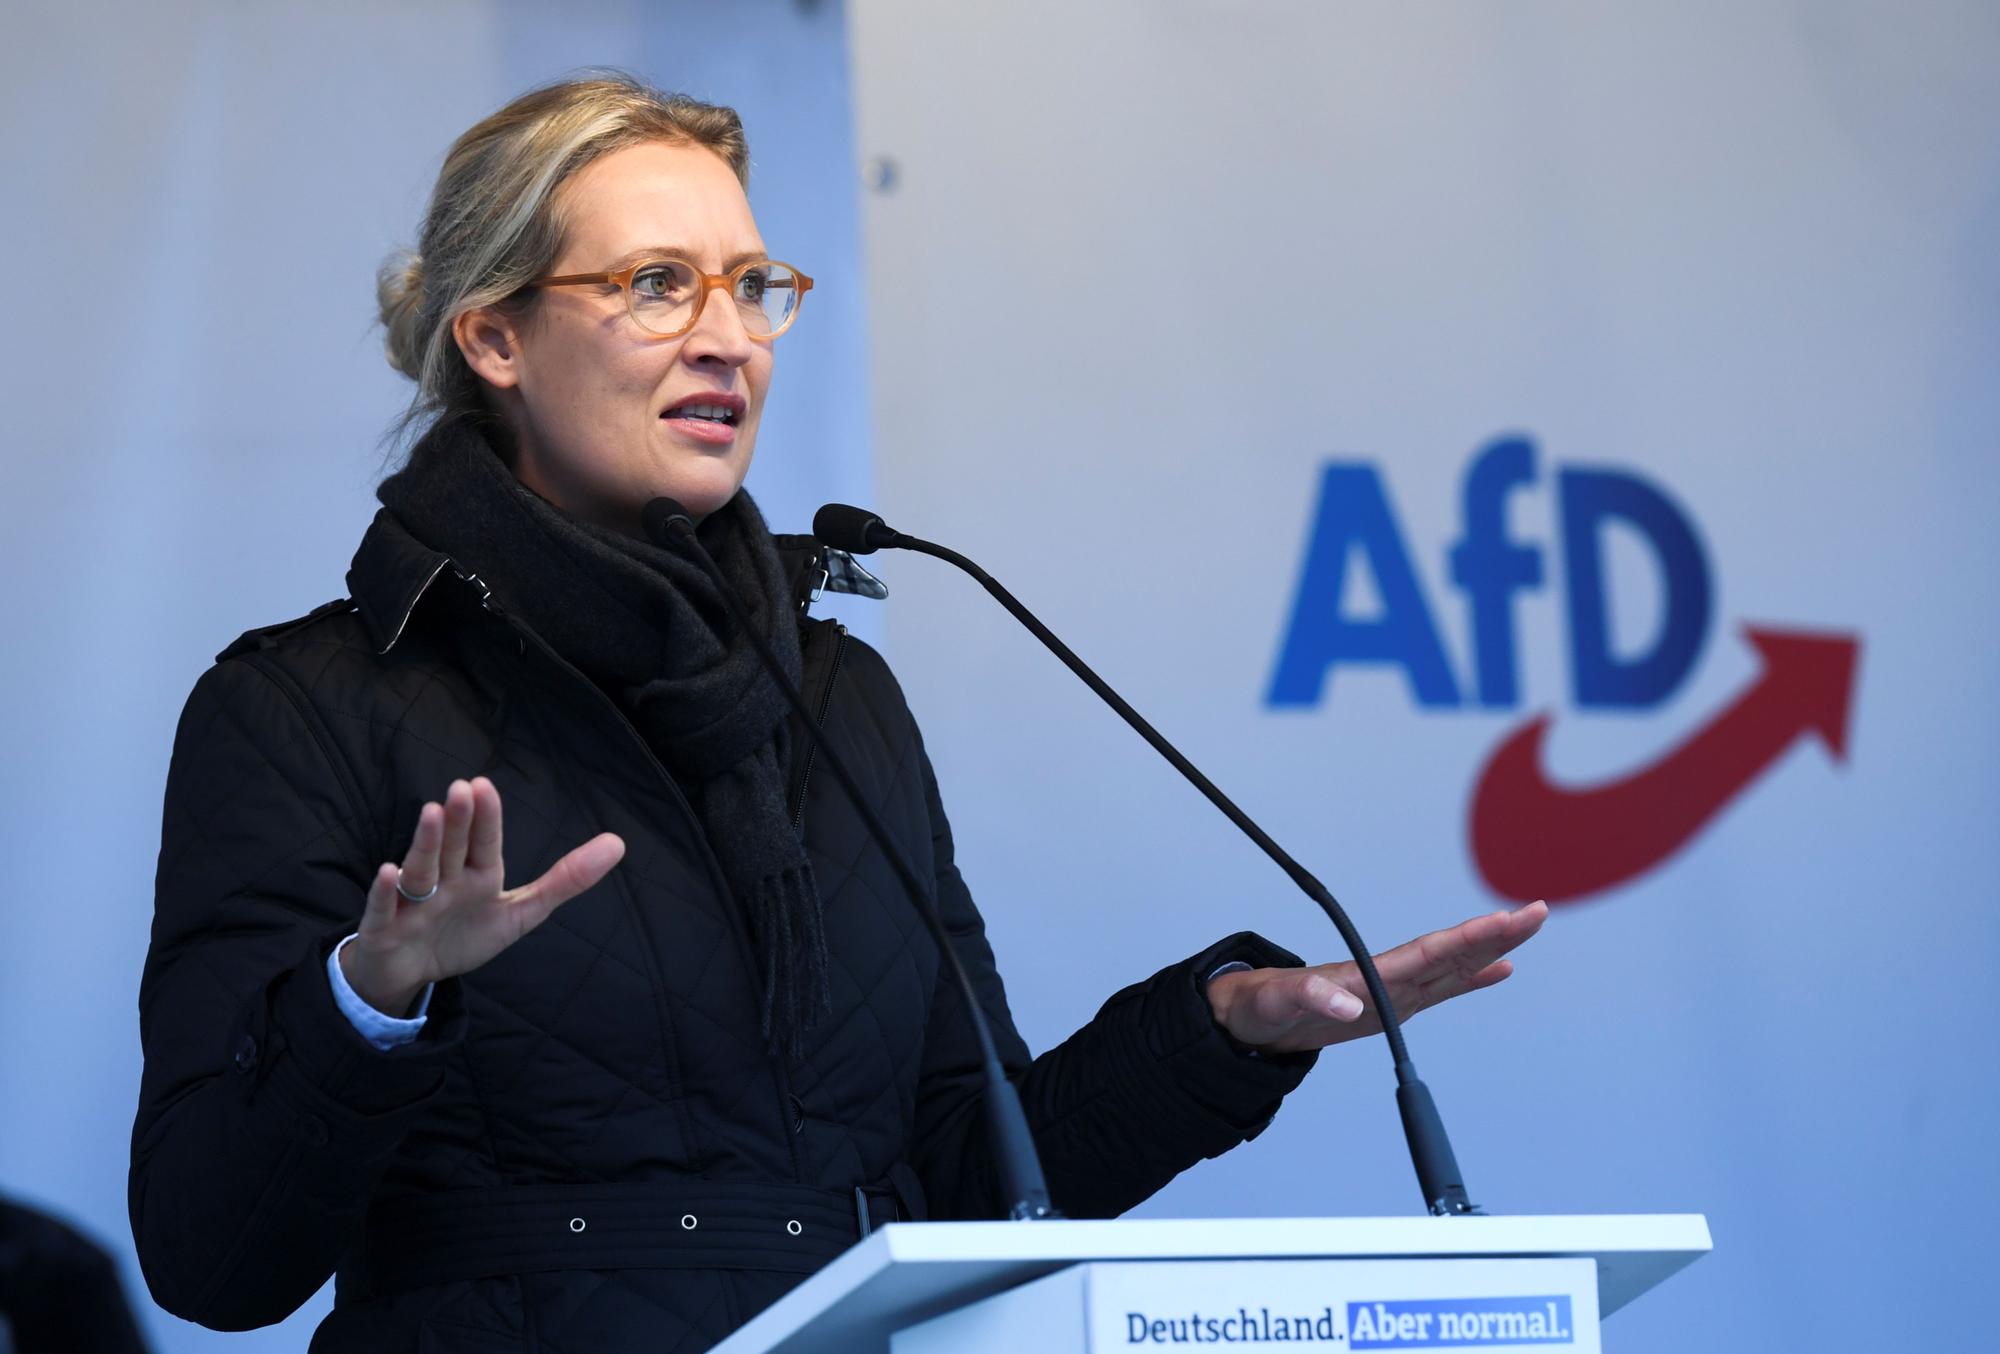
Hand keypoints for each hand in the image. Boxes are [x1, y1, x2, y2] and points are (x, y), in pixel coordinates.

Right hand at [338, 777, 625, 1016]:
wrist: (411, 972)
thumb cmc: (464, 933)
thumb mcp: (521, 912)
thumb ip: (566, 880)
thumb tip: (618, 843)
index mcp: (477, 875)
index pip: (484, 843)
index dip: (486, 817)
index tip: (484, 784)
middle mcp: (444, 881)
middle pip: (453, 847)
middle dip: (459, 820)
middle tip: (463, 787)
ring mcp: (412, 903)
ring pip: (420, 870)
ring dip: (426, 843)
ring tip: (432, 814)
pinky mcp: (385, 928)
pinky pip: (384, 908)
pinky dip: (384, 892)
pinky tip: (386, 872)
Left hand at [1205, 901, 1547, 1054]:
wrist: (1251, 1018)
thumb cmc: (1262, 1005)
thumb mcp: (1279, 1003)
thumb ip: (1313, 1000)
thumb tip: (1348, 1007)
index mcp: (1368, 975)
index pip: (1429, 953)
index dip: (1468, 940)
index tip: (1504, 922)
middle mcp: (1388, 979)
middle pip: (1451, 953)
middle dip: (1493, 934)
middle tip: (1535, 911)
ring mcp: (1393, 991)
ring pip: (1453, 966)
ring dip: (1491, 949)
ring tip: (1527, 928)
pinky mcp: (1392, 1006)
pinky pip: (1443, 989)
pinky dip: (1473, 978)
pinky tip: (1502, 969)